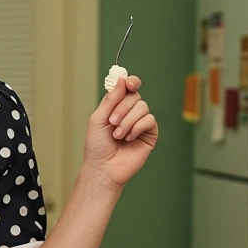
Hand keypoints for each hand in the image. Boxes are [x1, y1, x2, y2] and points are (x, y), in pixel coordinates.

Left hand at [83, 74, 158, 190]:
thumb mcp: (98, 119)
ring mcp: (140, 123)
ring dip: (128, 121)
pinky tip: (128, 139)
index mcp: (116, 106)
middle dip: (122, 108)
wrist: (103, 167)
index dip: (130, 82)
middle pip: (135, 96)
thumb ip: (111, 100)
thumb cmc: (97, 146)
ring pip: (143, 107)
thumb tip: (122, 80)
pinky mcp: (150, 134)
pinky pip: (149, 120)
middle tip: (112, 122)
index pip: (127, 88)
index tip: (129, 84)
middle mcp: (129, 112)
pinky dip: (137, 128)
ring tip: (117, 135)